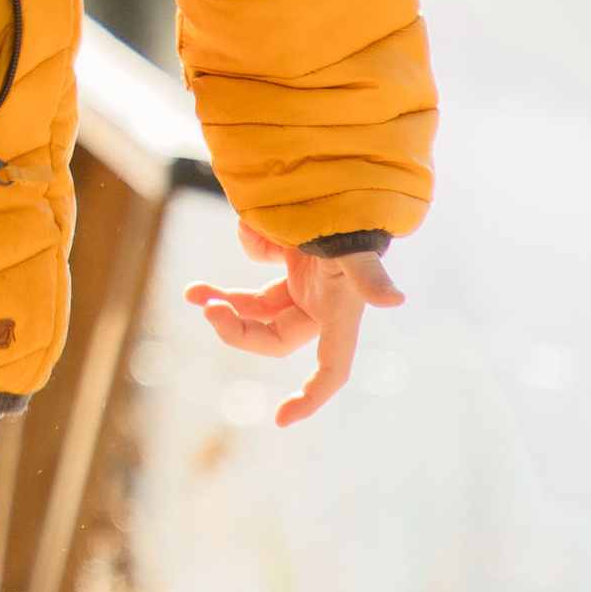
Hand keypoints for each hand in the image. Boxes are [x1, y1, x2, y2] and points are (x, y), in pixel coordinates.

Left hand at [183, 220, 402, 427]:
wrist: (339, 171)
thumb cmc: (349, 216)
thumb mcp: (353, 248)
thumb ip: (369, 274)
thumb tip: (396, 300)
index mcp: (338, 313)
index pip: (331, 370)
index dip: (311, 398)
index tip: (280, 419)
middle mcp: (319, 302)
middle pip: (270, 336)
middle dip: (236, 327)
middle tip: (206, 306)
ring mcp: (301, 280)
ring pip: (254, 307)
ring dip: (223, 302)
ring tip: (194, 292)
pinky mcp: (286, 256)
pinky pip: (254, 267)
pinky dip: (245, 252)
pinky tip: (248, 229)